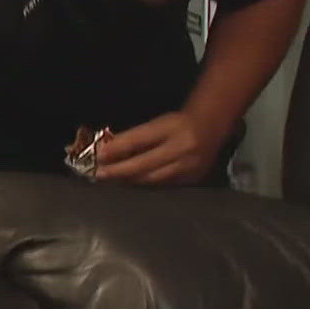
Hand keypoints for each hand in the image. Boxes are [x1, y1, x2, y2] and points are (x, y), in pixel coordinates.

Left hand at [94, 109, 226, 185]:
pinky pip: (162, 185)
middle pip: (143, 165)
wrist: (211, 127)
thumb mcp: (156, 123)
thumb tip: (106, 152)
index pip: (138, 140)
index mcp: (172, 127)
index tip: (98, 156)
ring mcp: (189, 166)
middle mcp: (182, 148)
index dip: (116, 149)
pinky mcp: (192, 179)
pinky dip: (144, 184)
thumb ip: (133, 138)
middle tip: (98, 174)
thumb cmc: (177, 123)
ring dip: (128, 180)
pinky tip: (131, 182)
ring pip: (151, 179)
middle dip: (118, 171)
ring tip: (111, 179)